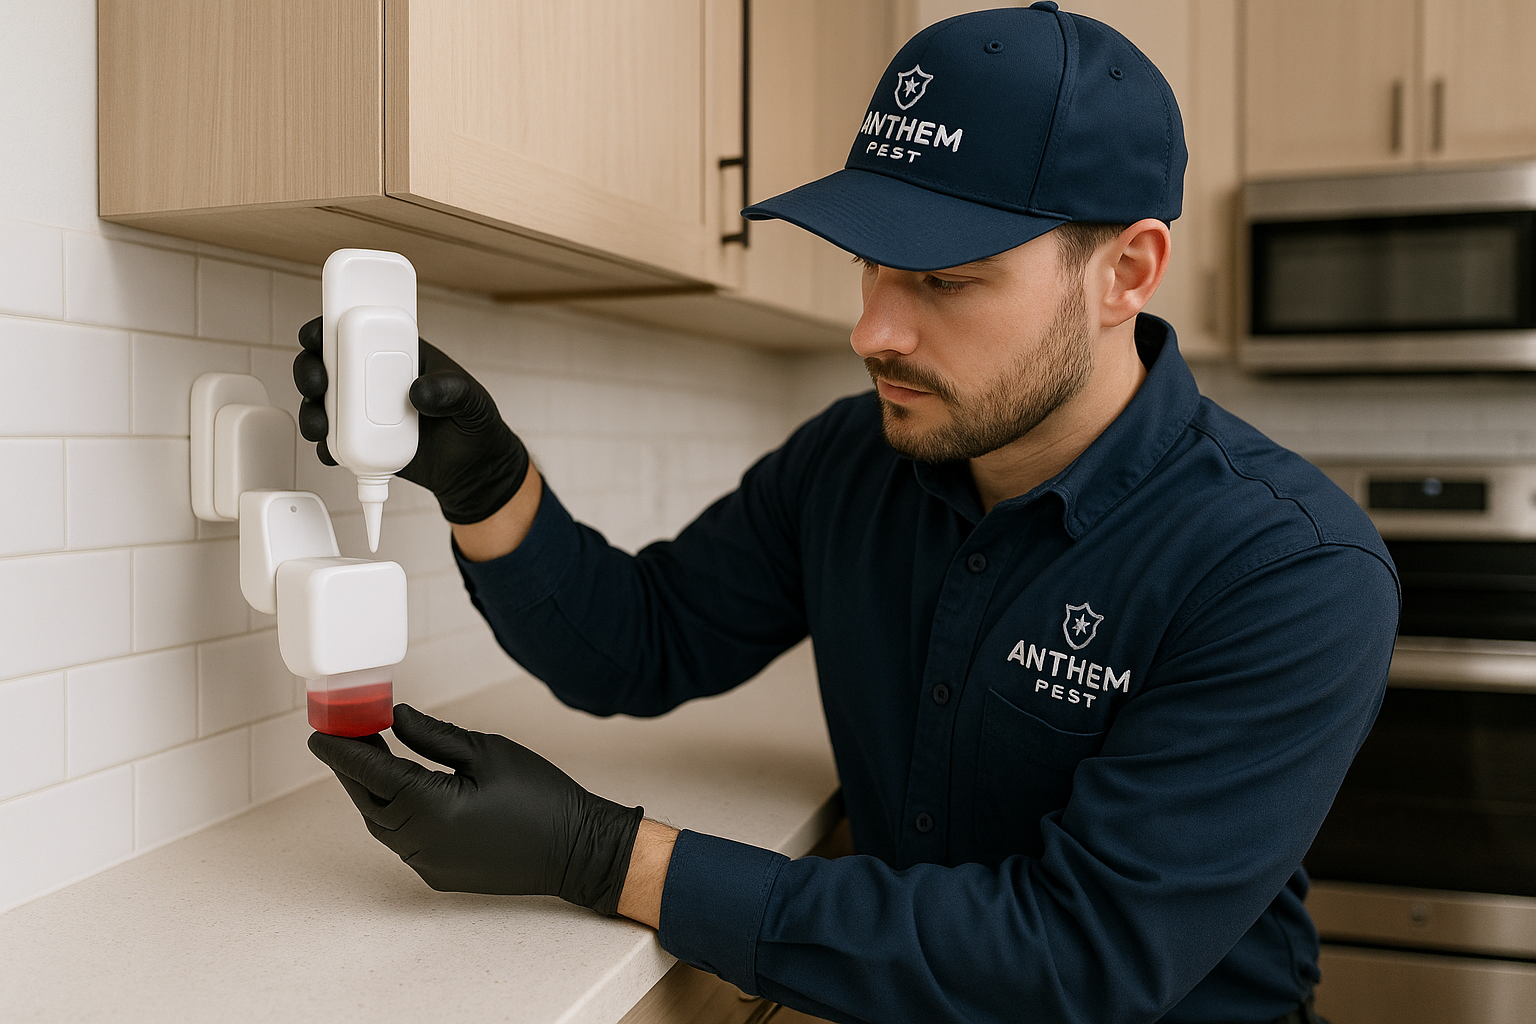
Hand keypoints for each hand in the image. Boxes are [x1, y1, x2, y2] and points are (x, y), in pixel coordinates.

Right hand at [293, 317, 530, 523]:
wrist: (474, 471)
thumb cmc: (474, 425)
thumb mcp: (474, 401)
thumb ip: (453, 390)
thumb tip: (419, 391)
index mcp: (401, 354)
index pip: (361, 330)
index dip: (330, 325)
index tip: (317, 334)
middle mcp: (377, 380)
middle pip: (328, 364)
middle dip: (310, 369)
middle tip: (316, 383)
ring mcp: (367, 411)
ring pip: (324, 403)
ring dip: (312, 411)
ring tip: (322, 426)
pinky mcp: (363, 442)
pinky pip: (334, 441)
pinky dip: (327, 447)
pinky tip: (334, 453)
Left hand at [308, 704, 643, 915]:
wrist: (575, 849)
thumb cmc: (540, 797)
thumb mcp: (487, 752)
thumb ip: (434, 737)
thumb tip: (396, 718)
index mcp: (429, 807)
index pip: (370, 773)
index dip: (342, 750)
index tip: (320, 733)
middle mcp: (419, 841)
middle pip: (367, 800)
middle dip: (354, 767)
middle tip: (349, 734)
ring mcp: (426, 862)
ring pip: (380, 822)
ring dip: (371, 791)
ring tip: (374, 757)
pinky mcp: (437, 873)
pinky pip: (400, 840)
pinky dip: (392, 814)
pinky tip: (401, 792)